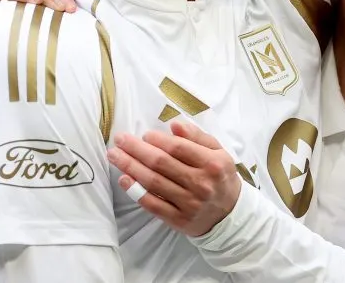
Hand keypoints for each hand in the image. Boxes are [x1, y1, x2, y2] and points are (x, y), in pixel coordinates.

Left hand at [106, 122, 240, 236]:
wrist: (229, 215)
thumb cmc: (220, 177)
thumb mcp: (218, 152)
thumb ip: (197, 136)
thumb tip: (174, 124)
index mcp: (212, 163)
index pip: (179, 148)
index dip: (158, 140)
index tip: (144, 134)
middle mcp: (201, 184)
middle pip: (161, 164)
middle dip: (136, 149)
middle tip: (119, 140)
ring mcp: (189, 204)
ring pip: (154, 183)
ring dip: (130, 167)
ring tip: (115, 155)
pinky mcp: (178, 220)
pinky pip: (153, 204)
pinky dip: (136, 191)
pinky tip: (124, 180)